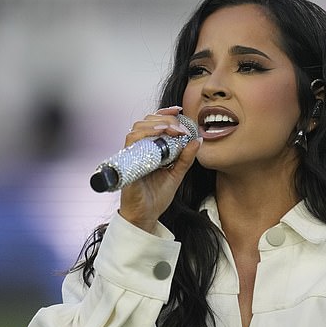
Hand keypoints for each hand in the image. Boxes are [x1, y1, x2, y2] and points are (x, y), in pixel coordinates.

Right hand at [119, 106, 201, 232]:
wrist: (146, 216)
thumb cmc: (157, 196)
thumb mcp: (177, 174)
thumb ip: (186, 158)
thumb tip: (198, 140)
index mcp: (149, 150)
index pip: (153, 123)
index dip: (163, 113)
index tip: (179, 110)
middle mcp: (138, 150)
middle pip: (145, 122)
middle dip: (164, 118)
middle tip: (180, 127)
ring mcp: (131, 155)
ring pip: (137, 128)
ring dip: (156, 124)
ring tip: (172, 129)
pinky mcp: (127, 163)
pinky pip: (131, 142)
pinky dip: (145, 135)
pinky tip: (159, 135)